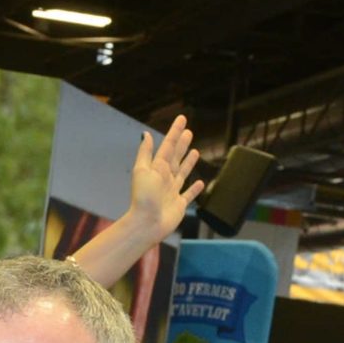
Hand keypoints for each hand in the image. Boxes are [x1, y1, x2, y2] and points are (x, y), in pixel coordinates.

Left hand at [126, 114, 205, 241]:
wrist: (147, 223)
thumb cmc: (144, 197)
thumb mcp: (142, 171)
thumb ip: (145, 153)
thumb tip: (145, 134)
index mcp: (157, 168)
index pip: (168, 146)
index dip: (175, 133)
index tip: (182, 119)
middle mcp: (165, 178)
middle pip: (176, 157)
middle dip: (182, 145)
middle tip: (189, 132)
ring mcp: (172, 192)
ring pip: (183, 173)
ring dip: (189, 163)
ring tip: (196, 152)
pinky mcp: (178, 205)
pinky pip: (188, 195)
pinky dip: (194, 190)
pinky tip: (201, 183)